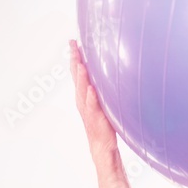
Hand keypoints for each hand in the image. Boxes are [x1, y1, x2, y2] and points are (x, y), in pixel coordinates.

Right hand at [70, 39, 116, 162]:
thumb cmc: (103, 123)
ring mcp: (88, 109)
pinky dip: (91, 98)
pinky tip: (91, 90)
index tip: (73, 41)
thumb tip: (114, 71)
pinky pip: (93, 107)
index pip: (78, 72)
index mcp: (84, 95)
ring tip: (80, 64)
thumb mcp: (103, 102)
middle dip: (74, 61)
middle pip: (77, 77)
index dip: (75, 57)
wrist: (102, 145)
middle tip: (72, 45)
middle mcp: (83, 100)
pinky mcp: (97, 119)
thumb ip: (103, 88)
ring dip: (81, 78)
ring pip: (82, 90)